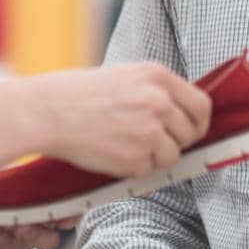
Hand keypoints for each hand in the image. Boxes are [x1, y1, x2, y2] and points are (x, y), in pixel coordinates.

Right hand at [25, 63, 211, 177]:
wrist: (47, 111)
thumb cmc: (78, 93)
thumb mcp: (126, 77)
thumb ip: (156, 92)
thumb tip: (181, 116)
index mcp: (158, 76)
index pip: (201, 105)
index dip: (197, 122)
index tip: (190, 131)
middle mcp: (159, 102)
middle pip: (191, 133)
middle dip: (176, 142)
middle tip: (152, 142)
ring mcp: (149, 131)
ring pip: (172, 156)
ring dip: (154, 157)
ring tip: (124, 144)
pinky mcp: (135, 158)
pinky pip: (148, 171)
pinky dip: (132, 168)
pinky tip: (110, 152)